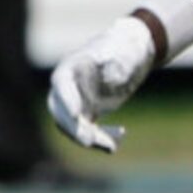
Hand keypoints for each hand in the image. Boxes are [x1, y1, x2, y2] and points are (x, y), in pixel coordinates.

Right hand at [46, 14, 161, 153]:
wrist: (132, 50)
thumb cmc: (126, 46)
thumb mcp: (124, 51)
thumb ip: (118, 62)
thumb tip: (114, 74)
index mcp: (74, 65)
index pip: (62, 82)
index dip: (66, 99)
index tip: (75, 114)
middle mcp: (71, 85)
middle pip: (60, 109)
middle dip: (72, 127)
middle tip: (89, 141)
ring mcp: (78, 99)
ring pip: (73, 125)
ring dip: (90, 138)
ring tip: (112, 146)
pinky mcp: (88, 111)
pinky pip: (87, 130)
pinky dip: (101, 138)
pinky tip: (121, 134)